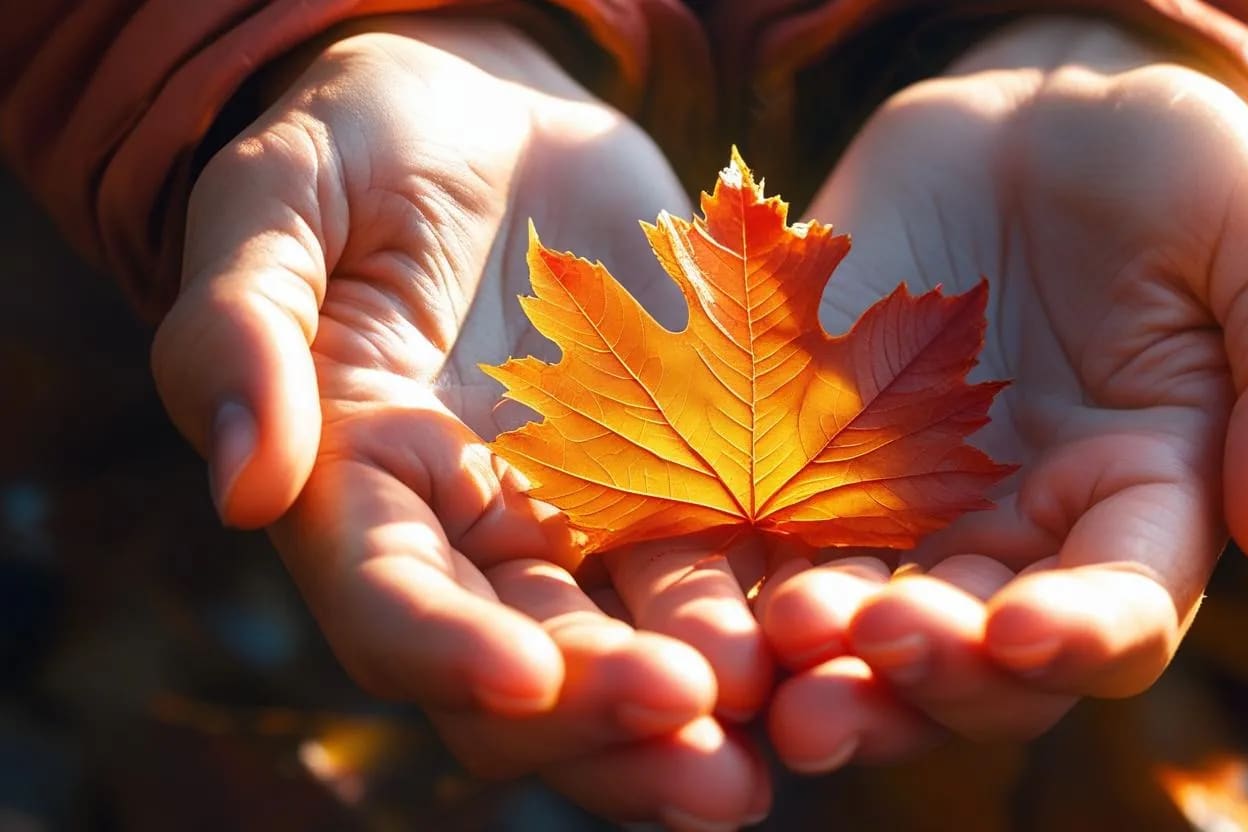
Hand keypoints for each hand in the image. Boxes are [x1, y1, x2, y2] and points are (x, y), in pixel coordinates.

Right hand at [150, 19, 768, 826]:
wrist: (493, 110)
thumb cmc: (362, 143)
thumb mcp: (278, 203)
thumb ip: (237, 331)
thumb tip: (243, 488)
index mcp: (360, 491)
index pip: (392, 608)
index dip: (449, 654)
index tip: (526, 676)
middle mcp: (474, 534)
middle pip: (531, 665)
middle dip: (607, 721)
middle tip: (703, 764)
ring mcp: (584, 514)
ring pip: (641, 639)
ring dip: (711, 696)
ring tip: (785, 726)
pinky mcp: (681, 473)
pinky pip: (731, 557)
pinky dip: (777, 606)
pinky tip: (839, 633)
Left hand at [756, 16, 1247, 769]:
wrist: (1038, 117)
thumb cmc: (1179, 173)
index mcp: (1146, 507)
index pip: (1121, 612)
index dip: (1078, 637)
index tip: (1020, 632)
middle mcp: (1025, 534)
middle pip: (981, 658)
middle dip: (925, 674)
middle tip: (860, 663)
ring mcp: (914, 503)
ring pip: (868, 621)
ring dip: (820, 655)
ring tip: (771, 653)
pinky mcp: (815, 457)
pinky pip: (774, 535)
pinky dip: (740, 576)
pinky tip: (702, 594)